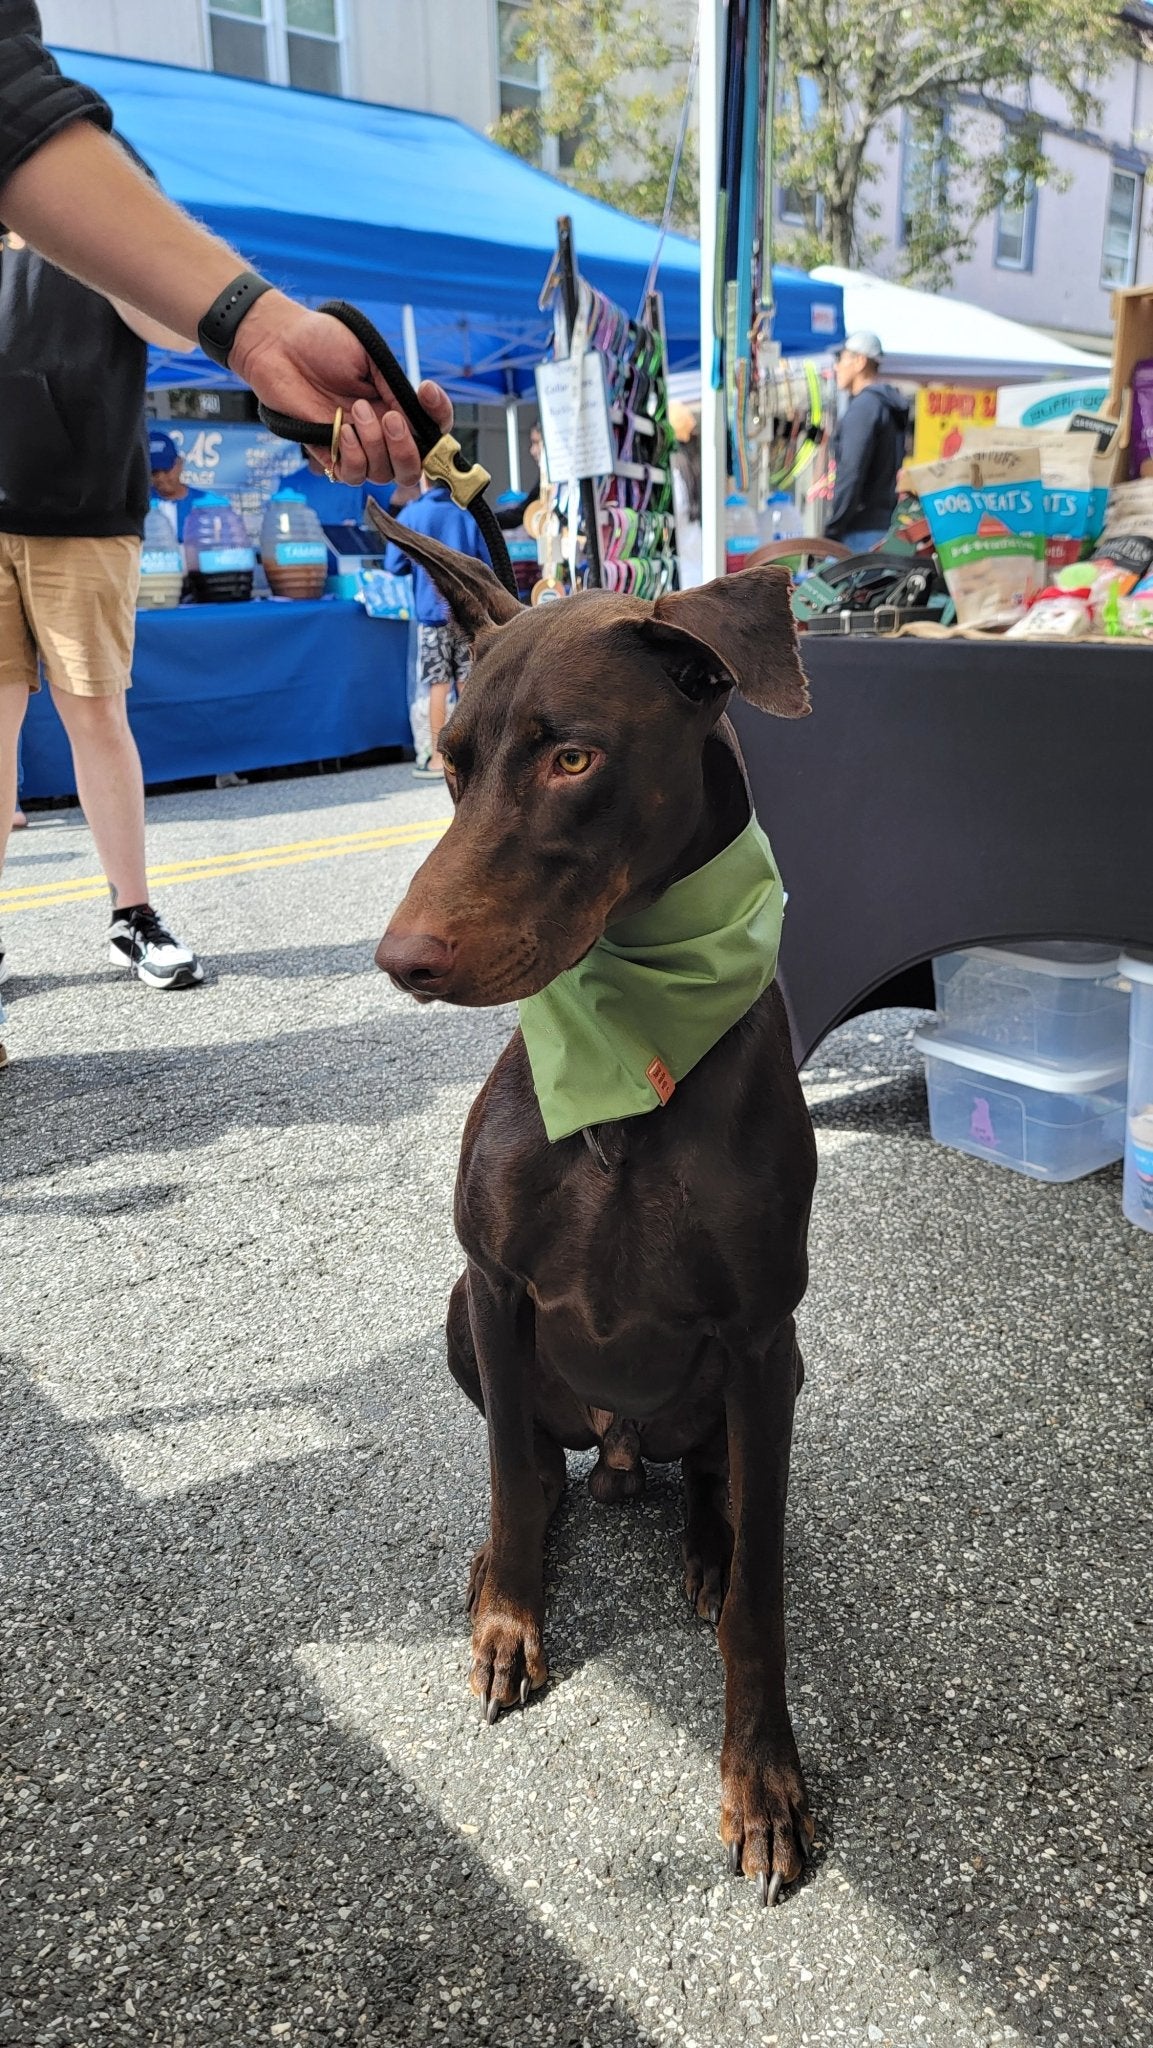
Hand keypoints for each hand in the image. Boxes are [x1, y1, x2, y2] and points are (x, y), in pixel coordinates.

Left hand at [228, 291, 452, 485]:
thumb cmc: (322, 342)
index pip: (432, 429)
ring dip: (374, 444)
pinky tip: (342, 429)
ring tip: (354, 410)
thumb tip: (415, 416)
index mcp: (395, 405)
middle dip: (406, 449)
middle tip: (388, 417)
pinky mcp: (328, 454)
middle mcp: (380, 431)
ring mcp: (356, 445)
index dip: (438, 418)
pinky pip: (352, 475)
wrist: (279, 343)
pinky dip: (353, 456)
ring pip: (383, 474)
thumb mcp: (368, 357)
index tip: (426, 392)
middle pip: (412, 467)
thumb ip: (394, 387)